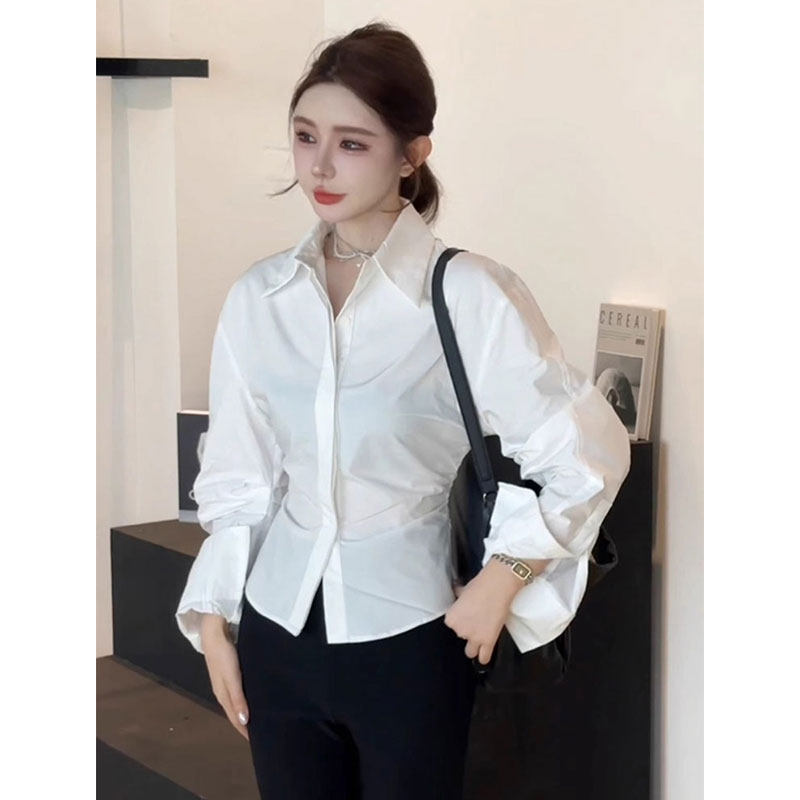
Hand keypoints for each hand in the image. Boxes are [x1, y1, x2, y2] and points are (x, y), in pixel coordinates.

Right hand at [200, 614, 249, 741]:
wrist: (214, 631)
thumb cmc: (223, 655)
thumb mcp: (231, 677)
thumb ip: (237, 698)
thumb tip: (243, 721)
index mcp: (223, 695)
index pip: (235, 718)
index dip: (244, 730)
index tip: (257, 742)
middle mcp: (223, 691)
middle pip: (235, 712)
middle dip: (245, 724)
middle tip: (261, 733)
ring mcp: (225, 681)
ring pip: (236, 702)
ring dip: (245, 712)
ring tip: (260, 718)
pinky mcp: (229, 672)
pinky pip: (237, 691)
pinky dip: (244, 699)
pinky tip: (253, 698)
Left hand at [445, 563, 518, 664]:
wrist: (497, 586)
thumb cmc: (481, 585)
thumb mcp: (463, 591)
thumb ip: (459, 599)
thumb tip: (458, 596)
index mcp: (451, 619)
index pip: (451, 625)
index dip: (460, 620)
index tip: (467, 616)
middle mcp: (460, 630)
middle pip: (461, 636)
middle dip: (468, 630)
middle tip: (476, 621)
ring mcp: (474, 637)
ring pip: (470, 651)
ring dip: (474, 645)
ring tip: (480, 637)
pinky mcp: (489, 641)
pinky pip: (484, 657)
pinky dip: (484, 657)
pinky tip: (484, 655)